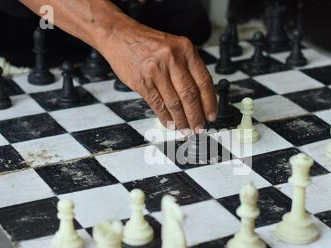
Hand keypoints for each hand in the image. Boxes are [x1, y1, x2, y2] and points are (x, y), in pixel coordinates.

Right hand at [100, 19, 216, 131]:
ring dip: (181, 120)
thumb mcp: (174, 47)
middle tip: (199, 127)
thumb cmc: (147, 43)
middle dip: (196, 116)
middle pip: (190, 95)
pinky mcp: (142, 82)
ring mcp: (156, 70)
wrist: (119, 35)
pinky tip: (170, 124)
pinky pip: (158, 105)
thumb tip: (200, 98)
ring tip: (185, 129)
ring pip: (174, 103)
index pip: (204, 81)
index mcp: (185, 49)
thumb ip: (187, 68)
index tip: (211, 115)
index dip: (209, 102)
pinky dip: (166, 118)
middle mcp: (172, 59)